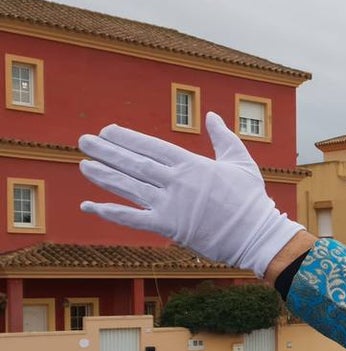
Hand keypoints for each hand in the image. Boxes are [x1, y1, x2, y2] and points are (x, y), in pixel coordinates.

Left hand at [79, 112, 303, 277]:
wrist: (257, 235)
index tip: (108, 131)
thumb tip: (211, 115)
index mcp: (192, 164)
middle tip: (84, 141)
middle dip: (107, 151)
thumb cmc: (252, 199)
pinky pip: (133, 218)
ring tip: (83, 165)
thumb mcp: (242, 162)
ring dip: (104, 176)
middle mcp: (177, 181)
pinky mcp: (169, 227)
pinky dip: (109, 212)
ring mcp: (170, 204)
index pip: (152, 146)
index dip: (127, 138)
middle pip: (134, 163)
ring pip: (129, 187)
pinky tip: (89, 206)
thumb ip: (223, 137)